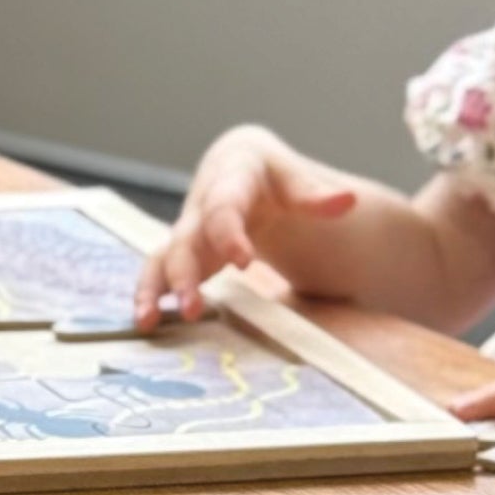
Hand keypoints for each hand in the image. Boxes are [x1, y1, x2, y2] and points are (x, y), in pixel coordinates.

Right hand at [133, 127, 358, 327]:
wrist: (245, 173)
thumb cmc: (275, 178)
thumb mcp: (297, 180)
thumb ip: (315, 195)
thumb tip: (348, 201)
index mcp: (232, 174)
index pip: (225, 205)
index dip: (229, 234)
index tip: (243, 263)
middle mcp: (201, 200)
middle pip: (187, 237)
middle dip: (185, 273)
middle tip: (193, 308)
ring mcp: (188, 228)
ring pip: (164, 256)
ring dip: (156, 288)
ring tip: (148, 319)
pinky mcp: (182, 251)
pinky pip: (159, 271)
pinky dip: (151, 294)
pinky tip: (146, 321)